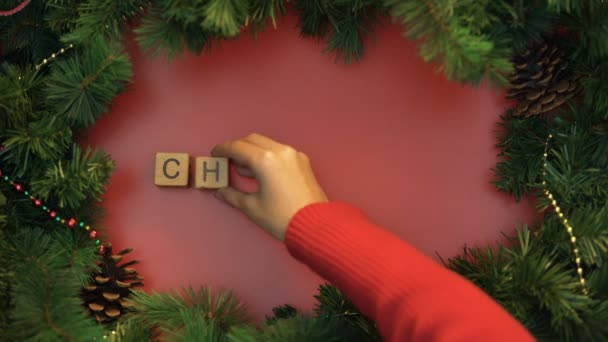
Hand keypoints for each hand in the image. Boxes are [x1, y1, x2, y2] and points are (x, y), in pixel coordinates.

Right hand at [211, 133, 327, 240]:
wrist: (316, 226)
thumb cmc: (281, 218)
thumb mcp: (252, 207)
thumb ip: (232, 195)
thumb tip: (219, 191)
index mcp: (265, 160)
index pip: (237, 147)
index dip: (222, 150)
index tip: (214, 155)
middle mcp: (280, 151)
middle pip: (252, 140)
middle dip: (237, 148)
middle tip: (228, 161)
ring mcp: (293, 154)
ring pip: (266, 143)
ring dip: (252, 151)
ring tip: (243, 169)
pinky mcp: (302, 161)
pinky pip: (279, 151)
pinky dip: (267, 155)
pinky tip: (261, 172)